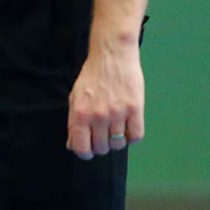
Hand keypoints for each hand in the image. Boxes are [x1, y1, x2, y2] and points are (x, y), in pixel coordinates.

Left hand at [67, 37, 144, 158]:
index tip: (89, 150)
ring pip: (119, 144)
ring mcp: (117, 113)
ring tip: (116, 130)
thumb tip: (73, 145)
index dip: (85, 153)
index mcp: (80, 114)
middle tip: (103, 136)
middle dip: (101, 146)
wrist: (111, 55)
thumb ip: (73, 122)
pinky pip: (136, 136)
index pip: (81, 147)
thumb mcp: (75, 98)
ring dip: (117, 141)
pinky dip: (132, 137)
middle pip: (102, 148)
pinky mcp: (135, 109)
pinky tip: (128, 128)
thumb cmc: (92, 77)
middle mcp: (98, 116)